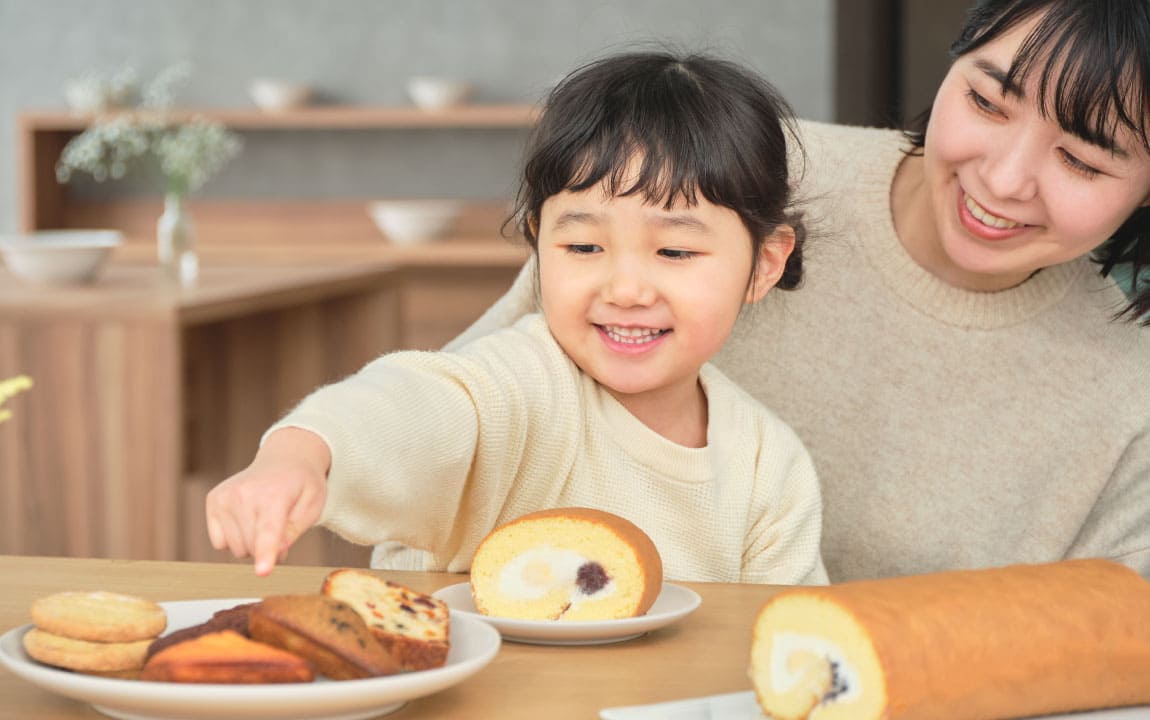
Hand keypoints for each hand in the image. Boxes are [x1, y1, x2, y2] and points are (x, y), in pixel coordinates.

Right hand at [204, 427, 330, 575]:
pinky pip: (219, 542)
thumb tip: (276, 552)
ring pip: (236, 548)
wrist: (285, 459)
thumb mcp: (313, 506)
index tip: (262, 572)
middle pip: (251, 548)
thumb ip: (295, 531)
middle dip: (268, 549)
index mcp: (274, 495)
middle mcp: (244, 494)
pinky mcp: (213, 500)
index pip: (268, 532)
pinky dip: (234, 538)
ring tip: (265, 521)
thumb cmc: (301, 486)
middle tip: (282, 529)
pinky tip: (247, 519)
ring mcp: (225, 496)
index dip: (265, 554)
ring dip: (252, 544)